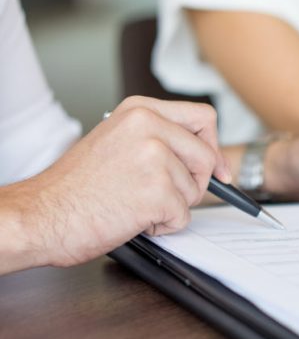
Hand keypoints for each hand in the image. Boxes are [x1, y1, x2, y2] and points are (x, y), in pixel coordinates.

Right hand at [18, 96, 228, 268]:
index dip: (213, 146)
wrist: (41, 215)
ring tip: (133, 203)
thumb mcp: (117, 142)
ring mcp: (154, 158)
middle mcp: (149, 127)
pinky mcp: (157, 192)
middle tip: (162, 195)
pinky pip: (183, 217)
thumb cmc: (74, 187)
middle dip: (194, 183)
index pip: (204, 118)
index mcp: (140, 111)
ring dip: (171, 206)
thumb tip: (207, 156)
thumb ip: (159, 139)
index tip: (216, 169)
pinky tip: (132, 218)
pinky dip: (163, 226)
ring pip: (196, 191)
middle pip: (207, 157)